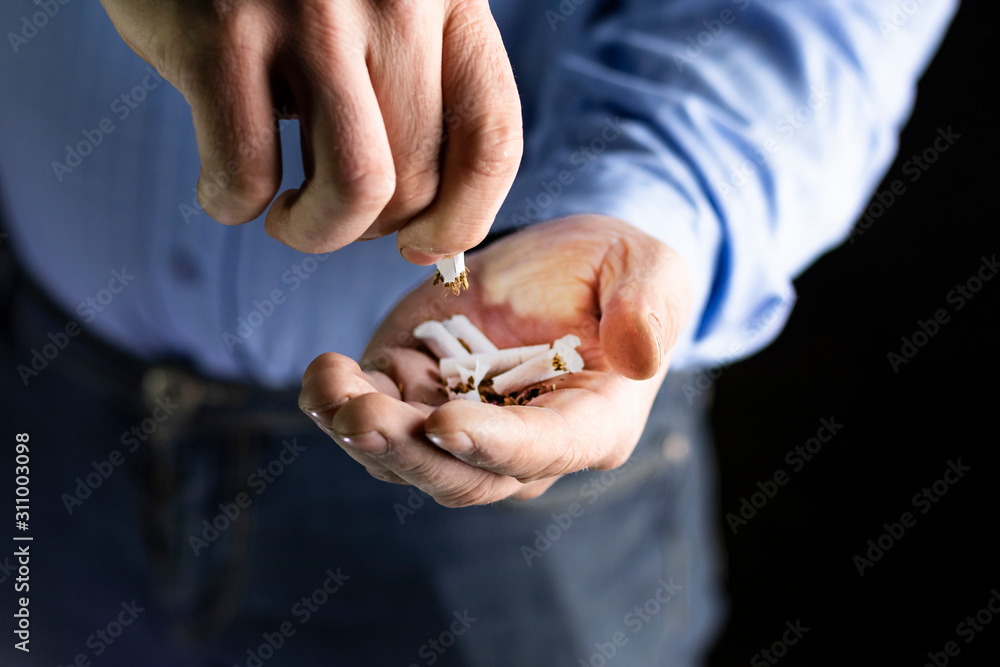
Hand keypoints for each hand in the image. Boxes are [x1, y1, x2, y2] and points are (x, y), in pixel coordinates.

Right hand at [99, 0, 521, 262]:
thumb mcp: (385, 9)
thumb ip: (417, 87)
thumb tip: (430, 224)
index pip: (493, 136)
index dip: (467, 217)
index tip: (427, 248)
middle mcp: (394, 1)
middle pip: (418, 178)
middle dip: (372, 230)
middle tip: (329, 216)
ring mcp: (309, 14)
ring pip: (353, 190)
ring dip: (315, 233)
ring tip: (287, 218)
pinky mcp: (222, 32)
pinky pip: (248, 173)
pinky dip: (232, 205)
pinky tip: (223, 192)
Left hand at [299, 215, 692, 505]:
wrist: (565, 264)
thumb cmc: (618, 270)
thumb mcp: (651, 271)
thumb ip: (649, 309)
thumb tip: (639, 355)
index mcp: (589, 426)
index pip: (541, 451)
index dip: (493, 444)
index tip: (444, 421)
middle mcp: (521, 446)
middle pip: (462, 476)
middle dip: (409, 452)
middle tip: (362, 415)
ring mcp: (463, 425)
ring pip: (407, 459)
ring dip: (362, 432)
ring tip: (328, 384)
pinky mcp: (419, 395)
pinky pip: (377, 420)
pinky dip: (341, 404)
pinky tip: (323, 374)